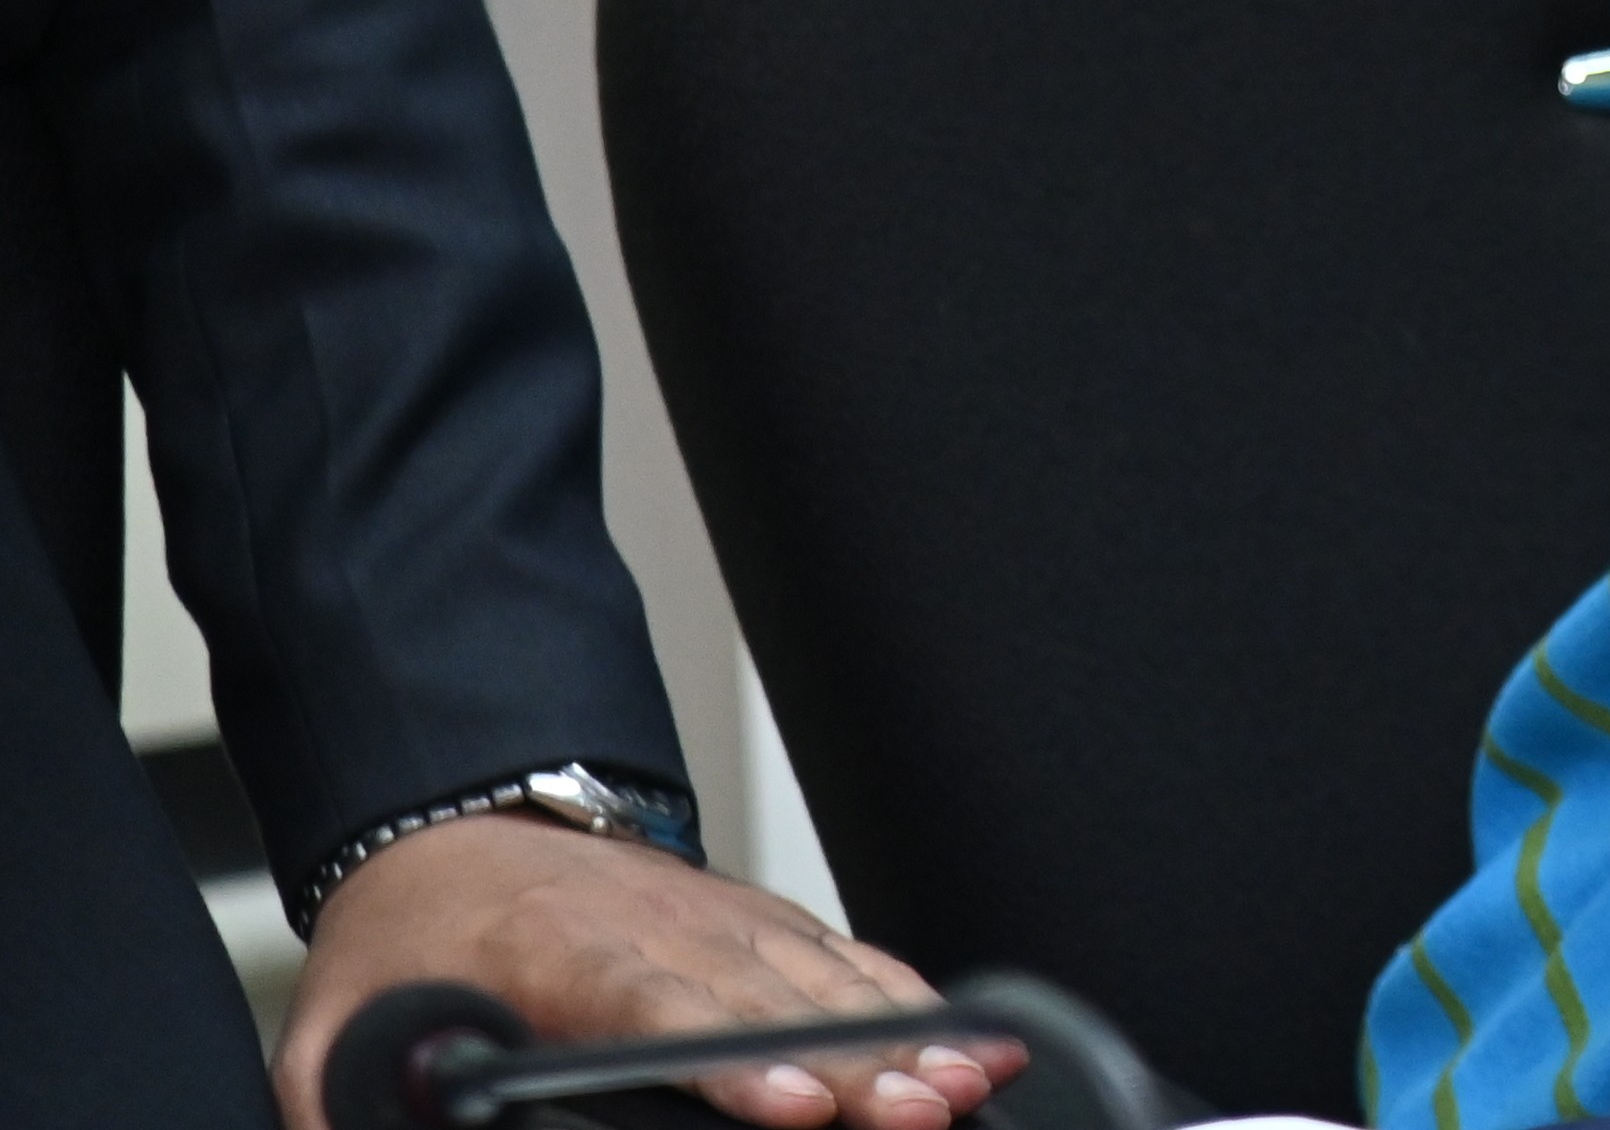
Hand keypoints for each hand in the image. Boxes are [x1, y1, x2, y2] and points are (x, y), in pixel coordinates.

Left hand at [283, 816, 1007, 1129]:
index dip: (735, 1059)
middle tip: (920, 1109)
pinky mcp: (761, 926)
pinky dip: (908, 1001)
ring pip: (826, 983)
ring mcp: (724, 920)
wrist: (461, 820)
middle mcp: (663, 926)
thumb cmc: (413, 936)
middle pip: (772, 1004)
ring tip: (962, 1085)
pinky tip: (960, 1041)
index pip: (660, 1006)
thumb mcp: (335, 1027)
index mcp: (558, 950)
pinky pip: (847, 962)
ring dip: (901, 1038)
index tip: (794, 1101)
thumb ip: (347, 1101)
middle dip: (857, 1063)